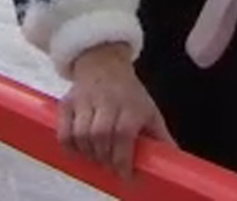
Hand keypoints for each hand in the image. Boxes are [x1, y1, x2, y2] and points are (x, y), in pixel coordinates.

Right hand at [59, 44, 173, 179]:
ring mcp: (85, 100)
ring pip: (82, 134)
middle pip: (101, 136)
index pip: (123, 134)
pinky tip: (79, 150)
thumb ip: (160, 136)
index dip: (122, 159)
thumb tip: (173, 158)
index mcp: (131, 105)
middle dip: (105, 158)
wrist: (104, 61)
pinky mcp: (67, 102)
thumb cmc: (129, 92)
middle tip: (110, 167)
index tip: (125, 174)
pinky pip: (64, 130)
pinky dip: (70, 145)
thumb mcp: (149, 110)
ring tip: (97, 158)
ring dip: (89, 153)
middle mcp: (107, 101)